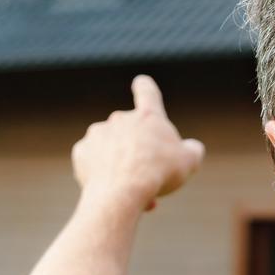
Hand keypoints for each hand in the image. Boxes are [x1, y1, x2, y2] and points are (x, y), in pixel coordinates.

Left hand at [71, 76, 205, 210]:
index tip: (140, 83)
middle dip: (138, 153)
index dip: (145, 87)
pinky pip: (93, 162)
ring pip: (111, 150)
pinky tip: (111, 188)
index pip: (147, 92)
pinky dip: (101, 174)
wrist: (121, 191)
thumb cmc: (158, 173)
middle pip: (130, 133)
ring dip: (121, 166)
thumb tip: (192, 148)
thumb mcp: (189, 162)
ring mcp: (98, 133)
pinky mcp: (81, 151)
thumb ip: (192, 150)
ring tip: (131, 190)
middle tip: (147, 178)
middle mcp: (120, 118)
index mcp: (147, 116)